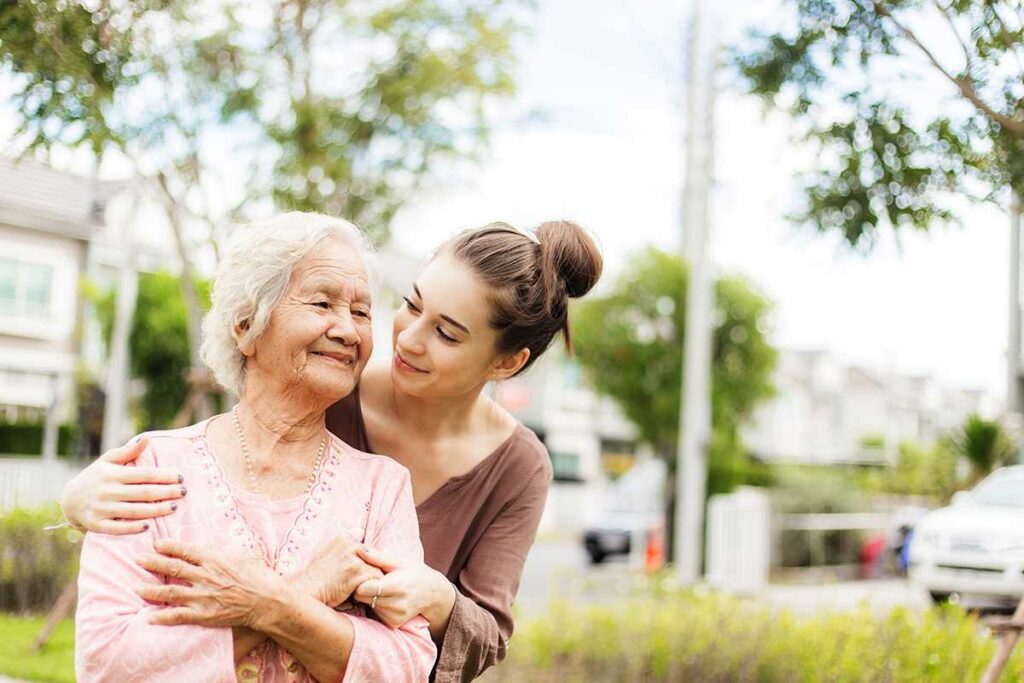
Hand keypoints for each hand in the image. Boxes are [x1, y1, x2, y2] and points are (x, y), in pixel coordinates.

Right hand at [62, 438, 185, 534]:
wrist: (69, 500)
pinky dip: (133, 528)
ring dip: (156, 510)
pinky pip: (117, 528)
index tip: (181, 478)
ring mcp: (101, 509)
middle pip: (143, 493)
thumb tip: (146, 438)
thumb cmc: (95, 477)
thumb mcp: (107, 461)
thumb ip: (128, 451)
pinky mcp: (96, 524)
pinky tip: (149, 525)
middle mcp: (107, 491)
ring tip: (174, 507)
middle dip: (166, 492)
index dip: (164, 476)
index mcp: (112, 474)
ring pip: (134, 511)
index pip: (144, 475)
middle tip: (184, 492)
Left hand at [134, 539, 283, 629]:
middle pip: (172, 568)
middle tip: (137, 558)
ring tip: (136, 587)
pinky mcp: (204, 615)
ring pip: (170, 591)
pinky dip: (163, 617)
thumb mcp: (241, 555)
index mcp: (214, 559)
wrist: (268, 601)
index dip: (168, 546)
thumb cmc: (259, 575)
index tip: (156, 543)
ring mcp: (202, 596)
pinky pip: (178, 616)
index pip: (185, 550)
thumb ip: (220, 551)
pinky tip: (150, 618)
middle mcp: (205, 576)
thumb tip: (205, 546)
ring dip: (151, 589)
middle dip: (152, 562)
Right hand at [300, 535, 382, 607]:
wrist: (303, 593)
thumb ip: (346, 555)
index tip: (354, 577)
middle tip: (357, 586)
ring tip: (355, 591)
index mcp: (342, 539)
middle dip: (370, 573)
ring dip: (370, 583)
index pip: (366, 551)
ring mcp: (354, 557)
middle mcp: (349, 544)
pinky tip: (357, 596)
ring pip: (376, 570)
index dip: (364, 565)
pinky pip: (376, 580)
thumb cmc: (315, 582)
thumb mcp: (329, 560)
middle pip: (374, 559)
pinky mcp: (357, 571)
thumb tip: (363, 542)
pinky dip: (370, 590)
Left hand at [353, 546, 454, 628]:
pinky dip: (378, 605)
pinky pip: (376, 613)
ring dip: (370, 597)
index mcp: (398, 586)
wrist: (433, 593)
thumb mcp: (400, 561)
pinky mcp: (394, 623)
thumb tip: (359, 550)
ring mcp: (396, 615)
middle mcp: (397, 604)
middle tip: (372, 580)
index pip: (364, 588)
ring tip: (382, 589)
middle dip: (363, 588)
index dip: (360, 580)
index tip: (366, 574)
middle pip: (363, 597)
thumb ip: (378, 557)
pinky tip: (387, 599)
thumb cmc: (415, 573)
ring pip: (368, 605)